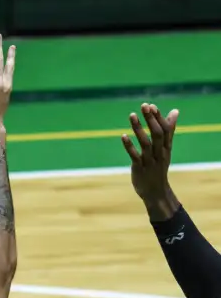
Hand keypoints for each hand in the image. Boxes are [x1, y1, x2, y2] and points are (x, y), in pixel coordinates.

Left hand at [121, 103, 180, 217]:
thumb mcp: (166, 148)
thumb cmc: (159, 166)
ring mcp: (150, 161)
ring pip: (146, 143)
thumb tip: (175, 111)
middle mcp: (160, 153)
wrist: (156, 192)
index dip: (158, 117)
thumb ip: (169, 130)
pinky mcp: (140, 168)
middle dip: (151, 119)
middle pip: (157, 134)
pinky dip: (129, 146)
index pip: (165, 130)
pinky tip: (123, 136)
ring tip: (132, 115)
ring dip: (139, 129)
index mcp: (166, 147)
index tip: (151, 105)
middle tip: (144, 105)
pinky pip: (135, 156)